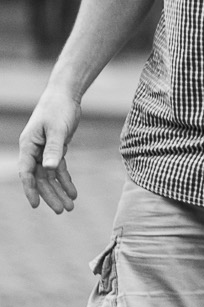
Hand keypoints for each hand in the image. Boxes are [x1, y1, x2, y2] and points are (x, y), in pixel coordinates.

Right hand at [18, 91, 80, 212]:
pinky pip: (59, 169)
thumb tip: (49, 169)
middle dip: (50, 195)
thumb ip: (54, 149)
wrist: (65, 95)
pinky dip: (66, 180)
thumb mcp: (57, 129)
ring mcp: (44, 151)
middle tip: (61, 211)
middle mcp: (34, 151)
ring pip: (50, 176)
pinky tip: (73, 193)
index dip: (30, 190)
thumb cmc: (58, 109)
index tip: (36, 205)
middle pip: (40, 178)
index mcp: (28, 146)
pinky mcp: (56, 149)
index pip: (27, 172)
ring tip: (70, 207)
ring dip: (59, 191)